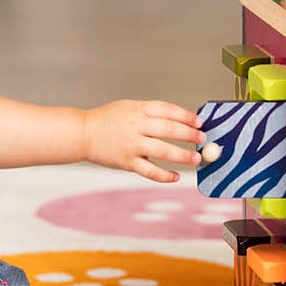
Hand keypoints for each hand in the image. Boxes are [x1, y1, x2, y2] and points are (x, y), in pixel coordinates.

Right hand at [84, 100, 204, 182]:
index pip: (167, 110)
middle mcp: (136, 126)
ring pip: (162, 150)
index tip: (199, 121)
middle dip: (189, 134)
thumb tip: (180, 120)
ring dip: (182, 155)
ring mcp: (132, 145)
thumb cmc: (108, 120)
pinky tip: (175, 177)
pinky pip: (149, 171)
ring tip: (195, 158)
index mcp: (138, 110)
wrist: (83, 134)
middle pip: (169, 129)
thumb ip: (151, 113)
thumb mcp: (130, 108)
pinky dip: (164, 176)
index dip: (186, 115)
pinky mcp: (127, 162)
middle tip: (202, 138)